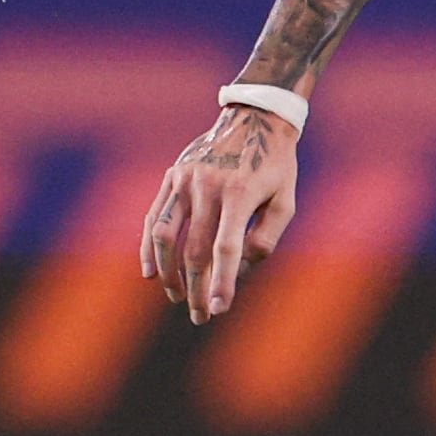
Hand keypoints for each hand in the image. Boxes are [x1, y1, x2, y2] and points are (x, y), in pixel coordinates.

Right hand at [138, 105, 301, 322]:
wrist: (254, 119)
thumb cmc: (276, 166)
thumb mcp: (286, 200)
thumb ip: (266, 238)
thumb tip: (238, 271)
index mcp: (241, 193)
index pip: (227, 247)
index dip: (222, 281)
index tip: (219, 309)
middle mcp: (208, 185)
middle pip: (195, 249)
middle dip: (197, 287)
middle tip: (201, 316)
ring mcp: (185, 179)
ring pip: (166, 235)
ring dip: (167, 272)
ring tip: (176, 297)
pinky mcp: (172, 175)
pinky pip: (155, 216)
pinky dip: (149, 246)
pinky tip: (150, 270)